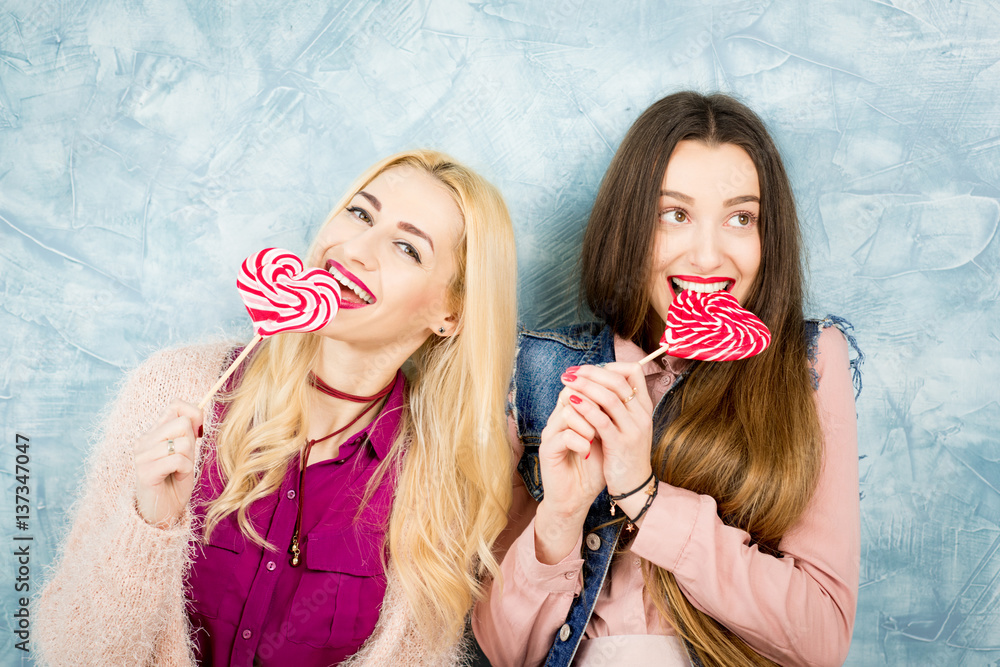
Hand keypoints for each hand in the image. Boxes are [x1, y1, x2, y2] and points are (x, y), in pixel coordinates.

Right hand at [133, 400, 203, 527]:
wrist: (162, 514)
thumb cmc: (174, 483)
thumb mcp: (185, 453)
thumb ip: (188, 433)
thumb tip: (199, 411)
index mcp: (153, 433)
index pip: (176, 405)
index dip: (194, 415)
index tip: (197, 434)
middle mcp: (144, 441)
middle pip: (182, 423)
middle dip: (192, 444)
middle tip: (183, 461)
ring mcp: (142, 456)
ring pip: (183, 443)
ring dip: (188, 460)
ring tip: (178, 472)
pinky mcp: (145, 472)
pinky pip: (178, 460)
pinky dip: (185, 470)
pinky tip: (176, 478)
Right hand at [533, 379, 606, 563]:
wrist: (576, 499)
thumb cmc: (592, 469)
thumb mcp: (606, 440)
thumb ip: (610, 418)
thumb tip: (627, 396)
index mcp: (571, 413)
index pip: (581, 385)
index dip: (599, 390)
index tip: (615, 404)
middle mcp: (558, 419)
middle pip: (571, 392)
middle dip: (594, 404)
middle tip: (607, 419)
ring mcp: (551, 433)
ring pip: (568, 412)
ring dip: (589, 424)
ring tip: (596, 439)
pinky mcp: (547, 449)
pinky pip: (565, 435)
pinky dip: (581, 443)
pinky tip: (587, 453)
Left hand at [559, 363, 653, 500]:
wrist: (634, 487)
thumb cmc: (625, 454)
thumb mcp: (626, 426)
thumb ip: (616, 406)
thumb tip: (594, 382)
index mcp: (644, 407)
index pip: (633, 372)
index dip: (609, 366)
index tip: (588, 370)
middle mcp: (642, 415)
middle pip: (618, 380)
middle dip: (591, 373)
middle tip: (570, 372)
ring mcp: (633, 429)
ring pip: (609, 397)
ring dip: (585, 386)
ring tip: (567, 382)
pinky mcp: (620, 445)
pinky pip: (601, 421)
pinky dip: (585, 408)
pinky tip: (571, 402)